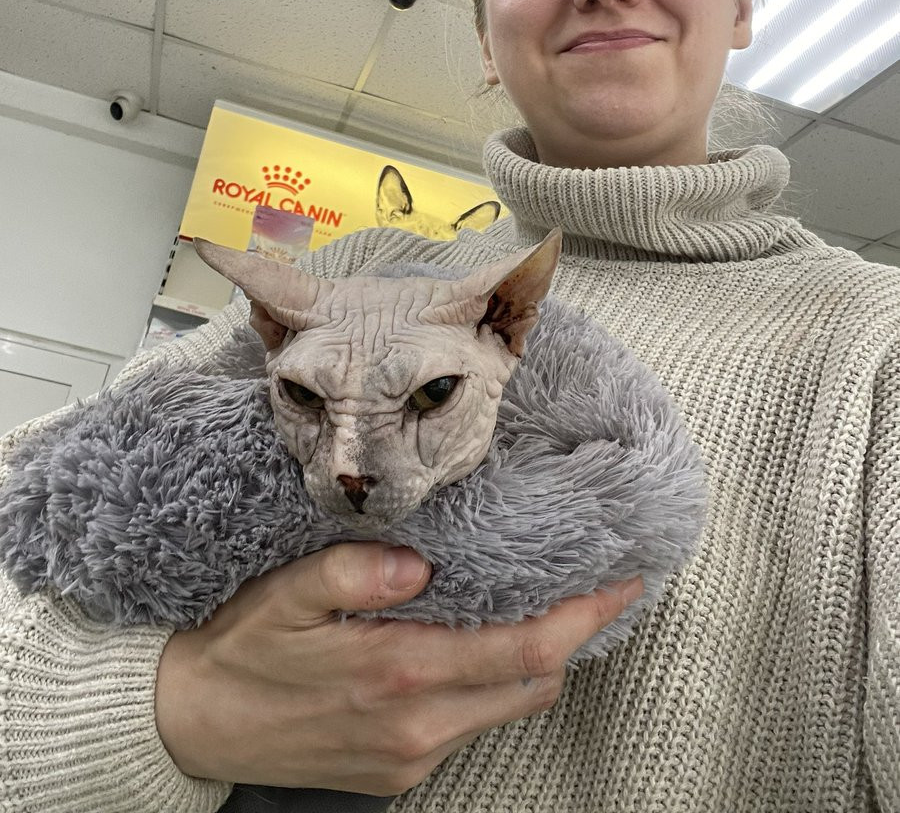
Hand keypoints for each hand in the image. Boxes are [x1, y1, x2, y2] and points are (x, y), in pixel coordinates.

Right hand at [155, 542, 641, 795]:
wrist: (193, 726)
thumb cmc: (241, 649)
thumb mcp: (284, 596)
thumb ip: (352, 573)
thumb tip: (418, 562)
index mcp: (396, 672)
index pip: (520, 648)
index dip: (581, 617)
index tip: (622, 582)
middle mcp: (417, 726)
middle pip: (532, 684)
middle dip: (574, 636)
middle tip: (595, 586)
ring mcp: (411, 756)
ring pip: (508, 708)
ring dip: (536, 660)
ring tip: (548, 606)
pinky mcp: (400, 771)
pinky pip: (473, 725)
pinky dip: (496, 685)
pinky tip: (483, 645)